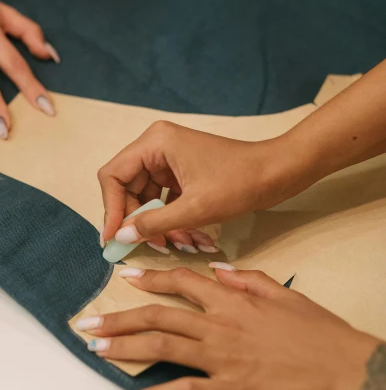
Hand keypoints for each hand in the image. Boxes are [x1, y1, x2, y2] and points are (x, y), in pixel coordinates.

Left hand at [77, 265, 379, 389]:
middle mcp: (218, 326)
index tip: (125, 278)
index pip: (181, 283)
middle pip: (157, 317)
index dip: (150, 279)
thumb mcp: (286, 295)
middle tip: (87, 321)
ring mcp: (220, 359)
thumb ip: (248, 280)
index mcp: (232, 301)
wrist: (346, 373)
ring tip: (94, 349)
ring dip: (123, 348)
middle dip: (118, 317)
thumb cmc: (321, 334)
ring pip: (160, 348)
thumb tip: (219, 271)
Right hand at [98, 120, 302, 246]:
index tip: (114, 239)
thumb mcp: (195, 208)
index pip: (113, 176)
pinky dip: (172, 220)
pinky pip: (164, 199)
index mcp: (155, 143)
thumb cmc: (241, 182)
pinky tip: (190, 238)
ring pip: (147, 198)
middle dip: (141, 221)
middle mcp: (157, 146)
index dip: (111, 210)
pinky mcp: (182, 171)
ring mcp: (170, 159)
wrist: (279, 173)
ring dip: (159, 224)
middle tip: (152, 247)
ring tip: (180, 244)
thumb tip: (121, 237)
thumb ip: (154, 224)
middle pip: (128, 189)